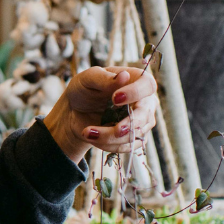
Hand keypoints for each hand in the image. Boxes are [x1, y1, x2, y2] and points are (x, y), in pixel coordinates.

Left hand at [43, 65, 157, 162]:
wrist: (75, 111)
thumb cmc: (84, 89)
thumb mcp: (87, 79)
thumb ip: (104, 78)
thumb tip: (124, 76)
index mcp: (136, 80)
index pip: (148, 85)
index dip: (135, 93)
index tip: (115, 99)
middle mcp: (144, 101)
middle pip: (145, 115)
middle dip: (128, 125)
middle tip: (114, 129)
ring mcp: (141, 121)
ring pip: (135, 134)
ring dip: (110, 137)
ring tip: (87, 132)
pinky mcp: (134, 137)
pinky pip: (128, 147)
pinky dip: (109, 145)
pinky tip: (93, 137)